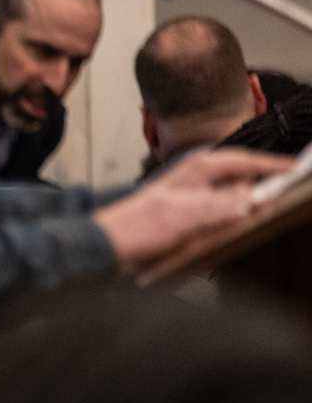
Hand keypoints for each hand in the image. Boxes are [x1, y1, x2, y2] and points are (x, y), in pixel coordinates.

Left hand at [95, 147, 293, 268]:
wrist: (109, 243)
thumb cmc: (138, 226)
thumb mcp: (186, 216)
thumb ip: (222, 207)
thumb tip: (253, 201)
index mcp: (199, 166)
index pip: (246, 160)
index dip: (274, 165)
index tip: (297, 169)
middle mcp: (197, 174)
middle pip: (242, 177)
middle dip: (254, 190)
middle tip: (263, 201)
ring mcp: (192, 191)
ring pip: (232, 195)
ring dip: (238, 207)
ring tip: (229, 219)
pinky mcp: (188, 208)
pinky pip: (219, 209)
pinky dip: (227, 217)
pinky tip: (220, 228)